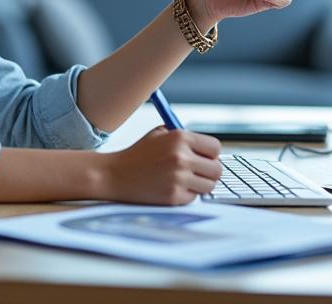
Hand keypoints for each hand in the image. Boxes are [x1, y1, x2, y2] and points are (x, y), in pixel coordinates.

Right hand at [103, 127, 221, 204]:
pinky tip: (170, 188)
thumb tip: (209, 148)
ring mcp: (178, 178)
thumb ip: (185, 137)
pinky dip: (185, 195)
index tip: (204, 157)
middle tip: (197, 172)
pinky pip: (193, 198)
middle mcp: (181, 157)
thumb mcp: (159, 134)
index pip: (215, 147)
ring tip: (183, 180)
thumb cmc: (138, 154)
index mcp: (180, 137)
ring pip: (209, 186)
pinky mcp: (173, 197)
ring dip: (199, 184)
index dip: (210, 154)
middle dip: (208, 171)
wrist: (114, 174)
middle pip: (216, 169)